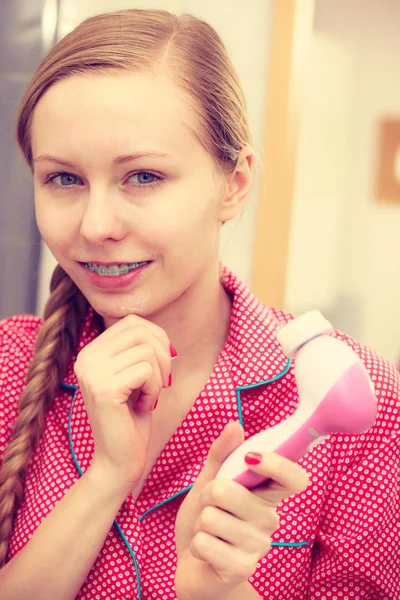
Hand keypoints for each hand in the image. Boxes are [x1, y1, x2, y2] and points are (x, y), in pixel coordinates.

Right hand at [73, 314, 172, 494]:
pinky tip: (144, 405)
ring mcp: (92, 373)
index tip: (163, 365)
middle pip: (140, 331)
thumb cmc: (132, 419)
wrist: (119, 461)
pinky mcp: (104, 389)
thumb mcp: (135, 376)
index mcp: (91, 353)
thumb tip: (159, 332)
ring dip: (159, 376)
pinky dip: (155, 389)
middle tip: (163, 382)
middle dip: (163, 355)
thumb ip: (140, 350)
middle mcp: (86, 359)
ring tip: (149, 396)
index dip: (157, 338)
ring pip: (147, 351)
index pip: (132, 322)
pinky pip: (146, 371)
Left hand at [174, 422, 309, 599]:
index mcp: (267, 494)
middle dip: (207, 496)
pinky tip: (206, 552)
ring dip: (201, 522)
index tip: (250, 457)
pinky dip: (197, 545)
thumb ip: (222, 454)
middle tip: (212, 507)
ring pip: (212, 517)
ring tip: (209, 531)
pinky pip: (205, 543)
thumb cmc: (207, 519)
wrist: (193, 564)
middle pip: (229, 490)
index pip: (294, 478)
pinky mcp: (243, 568)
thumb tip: (236, 424)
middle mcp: (270, 519)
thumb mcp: (209, 481)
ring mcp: (258, 545)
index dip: (276, 464)